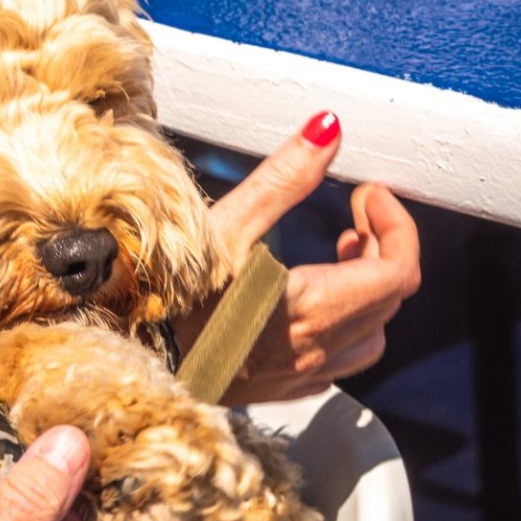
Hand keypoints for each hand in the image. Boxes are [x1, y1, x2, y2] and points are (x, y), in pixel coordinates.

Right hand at [187, 111, 421, 404]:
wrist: (121, 358)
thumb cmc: (163, 295)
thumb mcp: (223, 225)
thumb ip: (284, 178)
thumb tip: (327, 131)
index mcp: (314, 307)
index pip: (399, 271)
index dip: (396, 224)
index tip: (367, 196)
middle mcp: (315, 349)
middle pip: (388, 300)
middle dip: (382, 249)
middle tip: (353, 218)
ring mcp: (297, 376)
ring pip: (369, 338)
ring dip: (367, 294)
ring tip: (338, 261)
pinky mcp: (276, 390)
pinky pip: (335, 363)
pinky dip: (342, 328)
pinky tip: (309, 305)